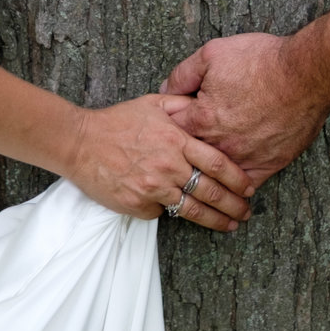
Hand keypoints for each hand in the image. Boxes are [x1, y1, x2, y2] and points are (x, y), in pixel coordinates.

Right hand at [62, 96, 253, 231]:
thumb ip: (183, 106)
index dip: (239, 179)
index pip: (219, 164)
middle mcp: (169, 166)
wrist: (79, 143)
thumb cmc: (116, 122)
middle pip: (212, 192)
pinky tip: (176, 210)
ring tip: (230, 225)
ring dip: (216, 220)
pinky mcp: (138, 205)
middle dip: (235, 205)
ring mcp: (153, 188)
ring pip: (192, 210)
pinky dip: (169, 211)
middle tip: (246, 212)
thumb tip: (207, 107)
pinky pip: (161, 213)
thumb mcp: (153, 104)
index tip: (250, 188)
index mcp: (177, 141)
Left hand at [162, 32, 327, 188]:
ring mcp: (244, 157)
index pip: (171, 131)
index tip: (173, 122)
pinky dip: (238, 185)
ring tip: (206, 171)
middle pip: (191, 157)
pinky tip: (234, 185)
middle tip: (187, 145)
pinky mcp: (268, 164)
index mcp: (201, 119)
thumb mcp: (212, 54)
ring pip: (217, 175)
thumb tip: (164, 91)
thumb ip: (182, 75)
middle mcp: (220, 144)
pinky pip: (246, 184)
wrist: (305, 74)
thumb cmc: (261, 61)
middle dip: (185, 151)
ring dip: (209, 173)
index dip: (169, 125)